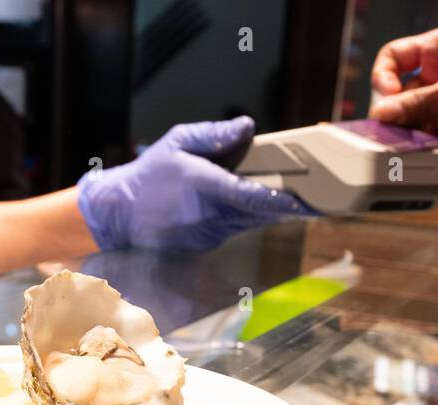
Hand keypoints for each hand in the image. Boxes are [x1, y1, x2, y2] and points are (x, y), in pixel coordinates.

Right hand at [77, 117, 310, 251]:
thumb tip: (248, 127)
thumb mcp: (177, 141)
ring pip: (249, 223)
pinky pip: (234, 230)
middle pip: (257, 213)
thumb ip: (213, 135)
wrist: (119, 214)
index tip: (303, 202)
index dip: (279, 200)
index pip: (249, 196)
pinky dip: (249, 220)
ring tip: (300, 203)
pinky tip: (263, 209)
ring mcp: (206, 234)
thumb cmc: (149, 174)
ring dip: (271, 214)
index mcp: (203, 186)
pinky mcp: (204, 244)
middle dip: (287, 209)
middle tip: (318, 204)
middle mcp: (207, 214)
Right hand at [369, 25, 437, 164]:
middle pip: (400, 101)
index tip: (389, 98)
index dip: (384, 78)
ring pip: (416, 130)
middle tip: (410, 133)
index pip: (394, 58)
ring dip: (426, 142)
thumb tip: (381, 114)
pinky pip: (436, 151)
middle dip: (405, 120)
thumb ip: (421, 102)